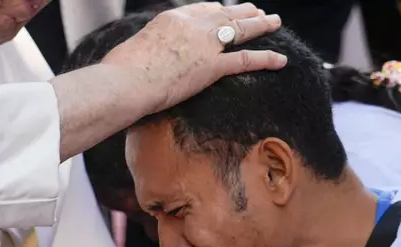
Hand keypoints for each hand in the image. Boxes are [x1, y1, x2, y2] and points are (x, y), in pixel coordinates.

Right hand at [100, 2, 285, 113]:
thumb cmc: (120, 73)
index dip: (217, 10)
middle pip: (225, 14)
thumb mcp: (134, 50)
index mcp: (171, 20)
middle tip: (258, 11)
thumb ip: (150, 49)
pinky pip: (246, 60)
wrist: (124, 83)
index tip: (225, 9)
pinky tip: (281, 60)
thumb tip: (147, 58)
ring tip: (275, 22)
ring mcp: (204, 45)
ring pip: (240, 30)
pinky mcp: (212, 67)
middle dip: (243, 12)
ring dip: (261, 25)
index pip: (201, 9)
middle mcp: (192, 26)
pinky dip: (266, 59)